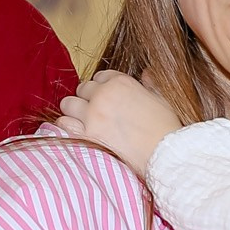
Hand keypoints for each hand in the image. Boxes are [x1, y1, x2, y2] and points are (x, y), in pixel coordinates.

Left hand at [55, 70, 180, 174]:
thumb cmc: (165, 128)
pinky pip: (64, 124)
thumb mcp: (162, 99)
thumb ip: (150, 84)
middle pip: (83, 89)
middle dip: (88, 97)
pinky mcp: (86, 135)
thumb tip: (146, 74)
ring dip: (74, 110)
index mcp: (120, 83)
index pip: (100, 76)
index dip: (103, 87)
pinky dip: (67, 125)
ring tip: (84, 119)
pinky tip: (76, 129)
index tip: (107, 96)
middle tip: (97, 110)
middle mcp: (103, 95)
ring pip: (68, 104)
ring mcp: (92, 115)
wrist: (163, 155)